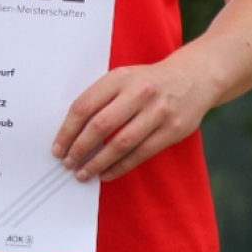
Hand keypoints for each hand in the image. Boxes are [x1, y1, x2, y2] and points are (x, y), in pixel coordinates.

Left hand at [51, 51, 214, 182]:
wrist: (193, 78)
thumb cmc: (148, 81)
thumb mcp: (124, 78)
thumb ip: (101, 98)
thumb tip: (71, 132)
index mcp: (120, 77)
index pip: (85, 105)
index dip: (68, 130)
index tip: (58, 147)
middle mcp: (139, 92)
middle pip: (100, 126)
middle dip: (80, 148)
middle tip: (68, 163)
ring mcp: (158, 112)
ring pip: (121, 144)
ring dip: (98, 163)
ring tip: (84, 173)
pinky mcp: (172, 130)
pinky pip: (141, 154)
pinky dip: (120, 167)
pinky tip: (107, 173)